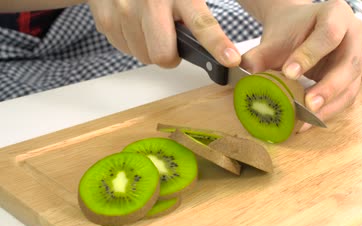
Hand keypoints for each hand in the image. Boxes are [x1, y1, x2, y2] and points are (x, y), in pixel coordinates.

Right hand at [87, 0, 240, 67]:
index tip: (230, 60)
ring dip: (149, 47)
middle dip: (169, 56)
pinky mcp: (106, 19)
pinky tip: (133, 23)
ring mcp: (125, 10)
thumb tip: (218, 48)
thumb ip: (196, 13)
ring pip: (143, 56)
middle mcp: (151, 2)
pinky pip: (125, 49)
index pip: (202, 24)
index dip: (217, 45)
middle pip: (163, 55)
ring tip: (148, 25)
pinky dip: (131, 42)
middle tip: (170, 40)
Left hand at [241, 0, 361, 128]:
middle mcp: (355, 34)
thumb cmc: (290, 31)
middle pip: (350, 63)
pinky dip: (328, 111)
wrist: (300, 30)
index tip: (289, 73)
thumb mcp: (274, 39)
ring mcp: (359, 57)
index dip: (310, 55)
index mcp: (336, 14)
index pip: (329, 34)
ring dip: (329, 106)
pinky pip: (346, 98)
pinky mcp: (355, 78)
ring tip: (305, 121)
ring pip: (351, 86)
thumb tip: (246, 73)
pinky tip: (308, 122)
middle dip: (329, 87)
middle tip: (308, 105)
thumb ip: (260, 55)